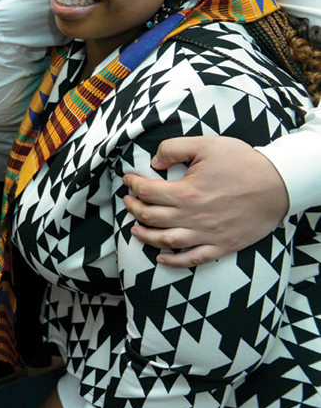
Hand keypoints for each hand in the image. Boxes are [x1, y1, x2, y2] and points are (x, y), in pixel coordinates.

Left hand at [122, 135, 287, 266]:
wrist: (278, 184)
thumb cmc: (243, 163)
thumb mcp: (206, 145)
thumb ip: (174, 149)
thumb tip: (154, 162)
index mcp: (186, 193)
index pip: (147, 192)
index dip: (132, 185)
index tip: (128, 180)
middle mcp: (193, 217)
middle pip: (150, 217)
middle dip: (133, 208)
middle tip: (128, 201)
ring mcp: (207, 234)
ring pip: (166, 241)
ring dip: (145, 236)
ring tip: (134, 229)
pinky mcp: (222, 246)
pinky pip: (193, 259)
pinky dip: (174, 262)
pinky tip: (161, 259)